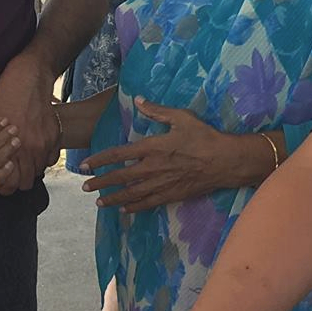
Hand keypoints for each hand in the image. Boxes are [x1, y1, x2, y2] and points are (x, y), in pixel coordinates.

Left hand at [0, 55, 52, 190]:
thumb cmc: (1, 96)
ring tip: (20, 155)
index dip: (2, 181)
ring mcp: (46, 144)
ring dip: (29, 167)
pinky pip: (51, 159)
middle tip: (9, 164)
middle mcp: (32, 150)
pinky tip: (33, 147)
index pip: (10, 185)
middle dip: (15, 177)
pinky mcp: (56, 137)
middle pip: (25, 183)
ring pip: (39, 171)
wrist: (29, 77)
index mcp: (12, 148)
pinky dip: (42, 158)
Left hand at [80, 100, 262, 212]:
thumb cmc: (204, 136)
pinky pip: (149, 203)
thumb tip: (137, 99)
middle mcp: (153, 168)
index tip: (85, 164)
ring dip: (113, 199)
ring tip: (99, 203)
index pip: (119, 154)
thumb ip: (157, 111)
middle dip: (101, 183)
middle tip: (85, 187)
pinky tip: (125, 210)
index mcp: (153, 147)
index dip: (100, 160)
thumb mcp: (181, 117)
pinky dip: (135, 207)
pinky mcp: (172, 194)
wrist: (226, 161)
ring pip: (131, 194)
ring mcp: (162, 184)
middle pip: (120, 177)